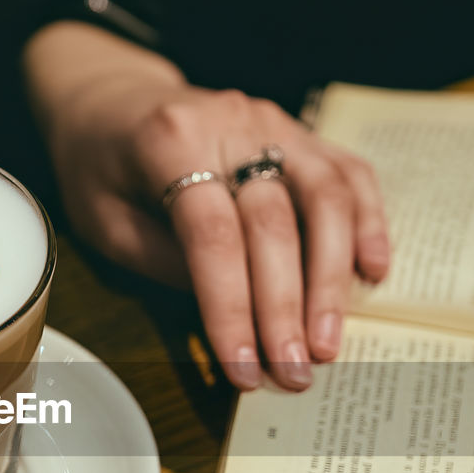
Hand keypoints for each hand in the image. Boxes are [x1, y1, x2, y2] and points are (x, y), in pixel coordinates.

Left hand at [24, 22, 389, 390]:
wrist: (114, 98)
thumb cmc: (101, 166)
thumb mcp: (105, 220)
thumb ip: (165, 261)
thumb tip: (235, 316)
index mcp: (171, 141)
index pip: (213, 236)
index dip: (232, 309)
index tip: (244, 370)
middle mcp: (232, 123)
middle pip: (275, 222)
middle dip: (287, 310)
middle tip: (295, 374)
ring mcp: (274, 122)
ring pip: (326, 197)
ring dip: (332, 279)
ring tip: (329, 343)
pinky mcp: (302, 132)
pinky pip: (350, 173)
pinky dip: (368, 223)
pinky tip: (373, 272)